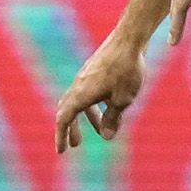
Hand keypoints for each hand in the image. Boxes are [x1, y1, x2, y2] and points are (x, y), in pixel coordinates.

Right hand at [54, 39, 144, 153]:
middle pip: (68, 110)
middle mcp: (79, 85)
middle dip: (71, 128)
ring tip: (100, 131)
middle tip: (75, 144)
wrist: (129, 39)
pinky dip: (95, 104)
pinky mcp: (95, 69)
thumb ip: (113, 119)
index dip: (61, 136)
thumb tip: (107, 137)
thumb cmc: (127, 70)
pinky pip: (89, 91)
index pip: (64, 119)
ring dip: (87, 117)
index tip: (61, 151)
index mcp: (81, 94)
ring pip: (80, 100)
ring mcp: (86, 76)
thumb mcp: (123, 100)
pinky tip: (111, 108)